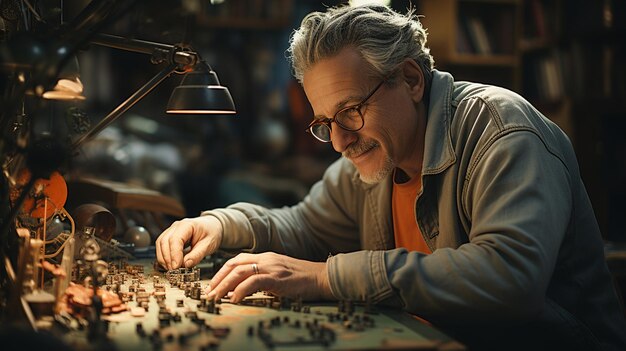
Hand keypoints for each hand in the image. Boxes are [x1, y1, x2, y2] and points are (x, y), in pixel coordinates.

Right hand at [155, 216, 222, 269]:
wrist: (212, 227)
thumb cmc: (211, 233)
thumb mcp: (209, 245)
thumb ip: (197, 255)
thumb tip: (186, 264)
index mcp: (187, 225)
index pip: (175, 239)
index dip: (174, 254)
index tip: (176, 267)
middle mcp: (176, 226)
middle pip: (164, 241)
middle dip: (167, 258)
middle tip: (174, 271)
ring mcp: (171, 231)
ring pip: (160, 244)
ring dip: (163, 258)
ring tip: (172, 270)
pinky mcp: (170, 237)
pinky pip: (162, 246)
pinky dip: (164, 257)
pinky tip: (170, 265)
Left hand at [206, 252, 332, 302]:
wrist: (321, 277)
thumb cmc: (302, 279)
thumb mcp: (279, 275)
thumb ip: (263, 278)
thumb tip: (243, 291)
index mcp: (265, 257)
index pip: (236, 261)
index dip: (221, 273)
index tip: (212, 286)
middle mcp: (266, 259)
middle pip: (233, 265)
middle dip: (217, 280)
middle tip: (208, 294)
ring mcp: (271, 267)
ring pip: (239, 272)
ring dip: (224, 286)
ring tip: (215, 298)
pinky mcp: (277, 277)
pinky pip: (254, 282)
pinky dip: (240, 290)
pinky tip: (234, 299)